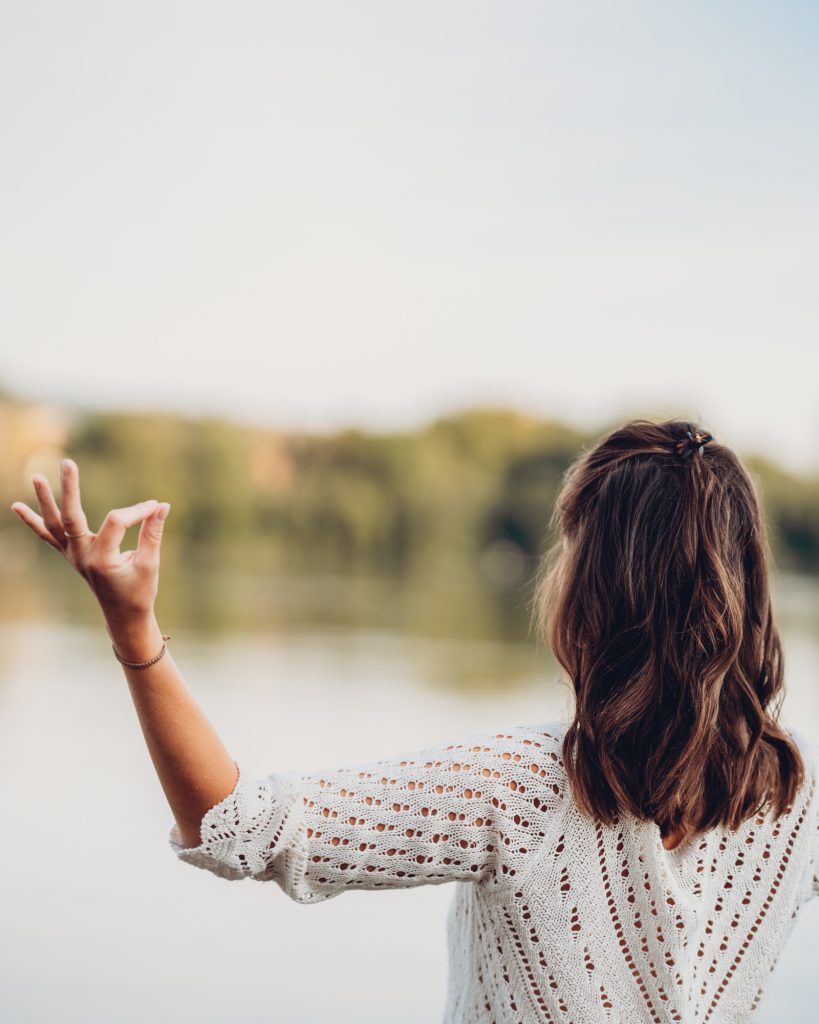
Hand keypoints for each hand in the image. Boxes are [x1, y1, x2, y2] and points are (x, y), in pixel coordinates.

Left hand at [10, 458, 170, 621]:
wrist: (123, 616)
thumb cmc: (139, 592)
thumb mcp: (149, 564)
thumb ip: (153, 533)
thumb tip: (162, 506)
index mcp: (101, 560)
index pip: (116, 522)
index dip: (137, 511)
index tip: (156, 508)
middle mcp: (81, 557)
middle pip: (71, 517)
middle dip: (69, 488)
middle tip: (68, 463)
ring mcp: (72, 557)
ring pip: (53, 524)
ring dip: (42, 501)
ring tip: (35, 476)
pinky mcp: (71, 556)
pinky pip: (48, 536)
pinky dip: (32, 522)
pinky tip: (15, 507)